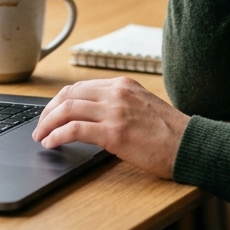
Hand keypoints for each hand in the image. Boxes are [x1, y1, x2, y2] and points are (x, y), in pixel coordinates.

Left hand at [32, 78, 190, 178]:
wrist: (190, 145)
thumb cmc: (170, 133)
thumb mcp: (143, 107)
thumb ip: (120, 105)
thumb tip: (93, 118)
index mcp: (123, 85)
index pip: (80, 87)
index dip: (59, 101)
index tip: (50, 114)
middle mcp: (117, 93)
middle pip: (68, 95)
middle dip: (48, 112)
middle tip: (39, 127)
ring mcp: (115, 111)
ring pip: (67, 110)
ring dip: (47, 124)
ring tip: (40, 137)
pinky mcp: (114, 133)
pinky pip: (74, 130)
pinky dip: (57, 136)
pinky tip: (51, 144)